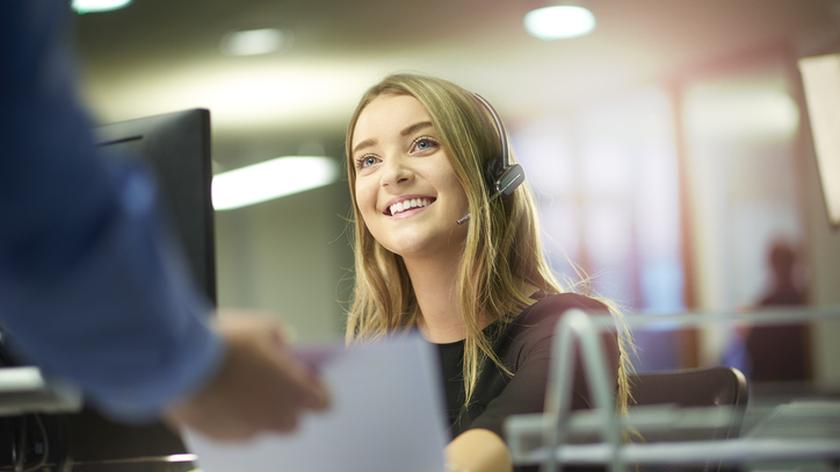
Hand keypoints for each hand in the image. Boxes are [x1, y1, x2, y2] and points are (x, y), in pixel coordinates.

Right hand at [164, 312, 329, 439]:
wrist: (177, 362)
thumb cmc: (225, 342)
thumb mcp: (261, 325)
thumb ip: (279, 336)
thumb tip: (284, 342)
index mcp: (294, 392)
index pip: (324, 404)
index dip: (315, 389)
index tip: (304, 376)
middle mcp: (275, 419)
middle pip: (293, 420)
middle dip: (286, 403)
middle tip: (269, 379)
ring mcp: (247, 432)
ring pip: (262, 427)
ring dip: (258, 411)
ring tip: (238, 385)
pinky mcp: (220, 438)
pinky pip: (235, 430)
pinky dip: (232, 417)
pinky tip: (218, 395)